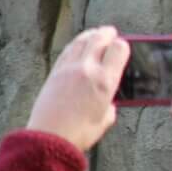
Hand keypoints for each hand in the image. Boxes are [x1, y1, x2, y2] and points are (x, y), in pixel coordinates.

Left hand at [27, 26, 128, 152]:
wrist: (48, 138)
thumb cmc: (79, 133)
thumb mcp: (105, 120)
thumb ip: (109, 104)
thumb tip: (107, 100)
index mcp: (105, 81)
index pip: (119, 48)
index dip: (123, 45)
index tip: (123, 47)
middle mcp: (87, 70)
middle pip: (98, 39)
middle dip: (107, 33)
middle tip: (110, 32)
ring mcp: (67, 70)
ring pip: (80, 42)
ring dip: (90, 35)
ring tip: (95, 34)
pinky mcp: (53, 74)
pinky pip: (66, 52)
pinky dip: (75, 45)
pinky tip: (77, 46)